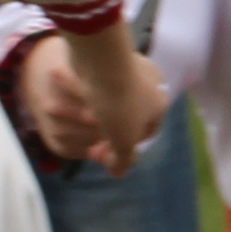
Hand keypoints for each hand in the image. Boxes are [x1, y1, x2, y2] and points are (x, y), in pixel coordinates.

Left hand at [50, 25, 164, 176]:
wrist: (100, 60)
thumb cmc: (117, 103)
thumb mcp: (121, 139)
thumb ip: (122, 158)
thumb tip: (119, 173)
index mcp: (159, 104)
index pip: (148, 131)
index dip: (127, 146)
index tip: (108, 153)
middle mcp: (149, 84)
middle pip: (130, 113)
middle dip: (108, 128)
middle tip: (90, 138)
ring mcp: (131, 68)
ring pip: (112, 97)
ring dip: (93, 110)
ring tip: (81, 121)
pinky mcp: (110, 58)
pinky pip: (98, 81)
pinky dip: (86, 92)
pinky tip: (71, 99)